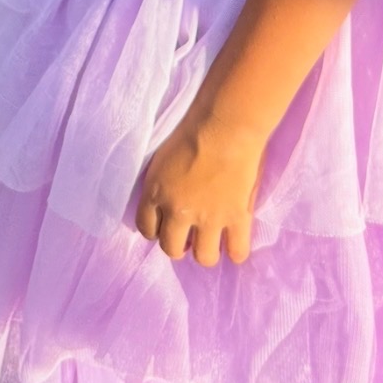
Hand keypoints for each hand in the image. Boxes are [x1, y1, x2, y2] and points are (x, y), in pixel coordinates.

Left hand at [137, 107, 263, 265]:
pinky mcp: (236, 219)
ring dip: (205, 250)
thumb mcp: (163, 156)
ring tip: (212, 238)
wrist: (225, 124)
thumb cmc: (193, 127)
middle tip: (190, 232)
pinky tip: (235, 239)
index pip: (145, 228)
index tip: (165, 224)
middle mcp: (178, 212)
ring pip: (203, 258)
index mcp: (155, 192)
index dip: (156, 229)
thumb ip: (163, 182)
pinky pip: (237, 253)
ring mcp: (208, 219)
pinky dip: (236, 250)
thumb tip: (169, 196)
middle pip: (171, 249)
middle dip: (178, 243)